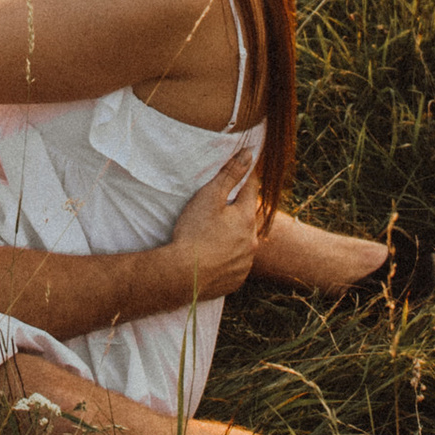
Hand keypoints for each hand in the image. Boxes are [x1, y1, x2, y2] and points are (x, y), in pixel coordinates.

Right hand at [167, 162, 261, 301]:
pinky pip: (236, 263)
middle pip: (247, 217)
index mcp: (246, 218)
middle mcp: (252, 241)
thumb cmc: (193, 232)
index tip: (241, 170)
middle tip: (220, 206)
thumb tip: (249, 154)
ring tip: (214, 233)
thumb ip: (230, 174)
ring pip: (243, 241)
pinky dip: (228, 257)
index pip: (251, 189)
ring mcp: (245, 263)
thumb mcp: (209, 196)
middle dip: (237, 209)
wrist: (182, 275)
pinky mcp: (236, 280)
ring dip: (234, 235)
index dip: (244, 177)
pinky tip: (214, 255)